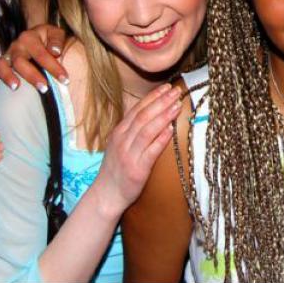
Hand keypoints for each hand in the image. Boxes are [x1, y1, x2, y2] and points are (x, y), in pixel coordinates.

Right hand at [0, 24, 67, 93]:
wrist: (38, 36)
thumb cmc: (49, 38)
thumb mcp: (57, 34)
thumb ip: (57, 40)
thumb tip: (55, 51)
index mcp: (30, 37)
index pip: (42, 54)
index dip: (53, 67)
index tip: (64, 80)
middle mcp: (16, 45)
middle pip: (20, 61)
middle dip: (32, 76)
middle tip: (44, 88)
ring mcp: (7, 54)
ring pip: (3, 65)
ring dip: (8, 77)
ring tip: (16, 88)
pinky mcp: (1, 63)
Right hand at [91, 84, 181, 216]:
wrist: (106, 195)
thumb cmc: (117, 167)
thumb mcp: (120, 143)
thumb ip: (133, 128)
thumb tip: (153, 110)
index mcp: (119, 132)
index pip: (138, 109)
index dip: (153, 97)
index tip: (167, 87)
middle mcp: (122, 140)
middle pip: (143, 116)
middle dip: (161, 101)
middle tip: (176, 91)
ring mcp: (129, 155)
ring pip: (147, 130)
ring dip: (163, 116)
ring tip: (177, 105)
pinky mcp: (137, 169)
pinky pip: (151, 151)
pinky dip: (161, 138)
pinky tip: (171, 129)